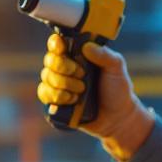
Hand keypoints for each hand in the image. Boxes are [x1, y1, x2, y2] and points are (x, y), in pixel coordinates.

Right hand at [37, 33, 153, 155]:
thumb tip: (86, 46)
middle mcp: (65, 68)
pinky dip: (58, 96)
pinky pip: (44, 93)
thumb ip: (104, 54)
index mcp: (78, 55)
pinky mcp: (56, 101)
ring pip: (47, 77)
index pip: (58, 43)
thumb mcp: (116, 68)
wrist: (117, 117)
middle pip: (49, 60)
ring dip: (65, 84)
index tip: (62, 48)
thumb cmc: (117, 89)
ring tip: (82, 90)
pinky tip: (72, 100)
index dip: (56, 44)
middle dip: (64, 67)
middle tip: (82, 74)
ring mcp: (59, 84)